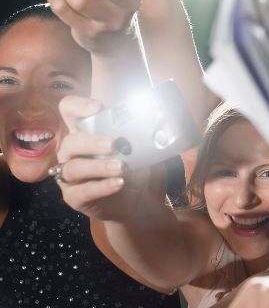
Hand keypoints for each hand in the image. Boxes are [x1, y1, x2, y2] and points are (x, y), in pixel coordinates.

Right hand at [55, 95, 164, 220]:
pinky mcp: (74, 197)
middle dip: (92, 141)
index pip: (70, 111)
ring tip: (121, 167)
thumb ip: (144, 137)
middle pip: (71, 140)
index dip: (78, 105)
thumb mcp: (144, 150)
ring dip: (98, 166)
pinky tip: (119, 184)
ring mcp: (71, 176)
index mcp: (86, 133)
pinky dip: (101, 187)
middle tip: (113, 144)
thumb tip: (159, 126)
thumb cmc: (137, 170)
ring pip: (74, 167)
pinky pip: (83, 191)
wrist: (140, 202)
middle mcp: (73, 152)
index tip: (98, 107)